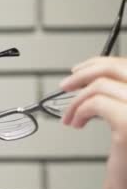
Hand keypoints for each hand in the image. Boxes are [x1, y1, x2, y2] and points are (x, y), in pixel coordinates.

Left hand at [60, 56, 126, 188]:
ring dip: (78, 98)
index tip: (82, 71)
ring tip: (70, 116)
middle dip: (88, 71)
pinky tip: (75, 124)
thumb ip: (122, 106)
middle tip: (67, 84)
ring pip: (104, 84)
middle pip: (122, 68)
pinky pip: (96, 103)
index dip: (104, 65)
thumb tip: (100, 83)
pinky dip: (79, 110)